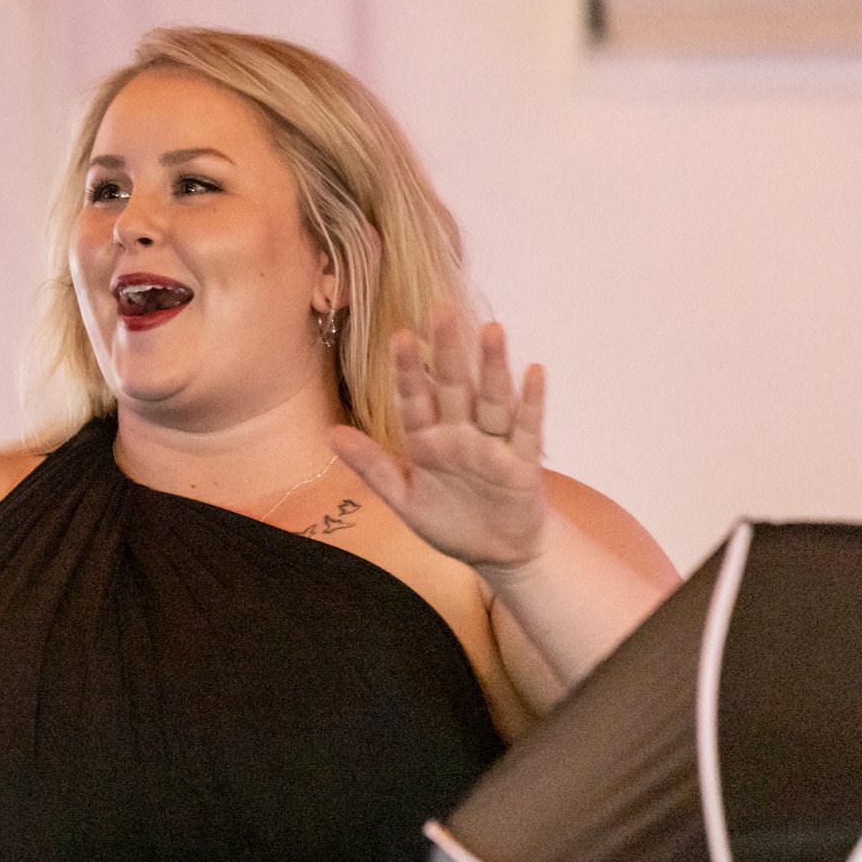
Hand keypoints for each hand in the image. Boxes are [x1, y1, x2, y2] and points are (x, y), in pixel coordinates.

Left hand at [331, 308, 548, 572]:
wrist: (497, 552)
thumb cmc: (450, 521)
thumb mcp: (403, 499)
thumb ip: (371, 466)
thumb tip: (329, 434)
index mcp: (428, 442)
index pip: (414, 400)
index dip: (406, 371)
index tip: (397, 336)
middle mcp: (460, 436)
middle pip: (454, 387)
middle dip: (447, 351)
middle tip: (441, 309)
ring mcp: (493, 446)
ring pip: (492, 400)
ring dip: (492, 366)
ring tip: (491, 329)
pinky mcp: (522, 464)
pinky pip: (527, 430)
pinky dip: (530, 402)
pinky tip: (532, 371)